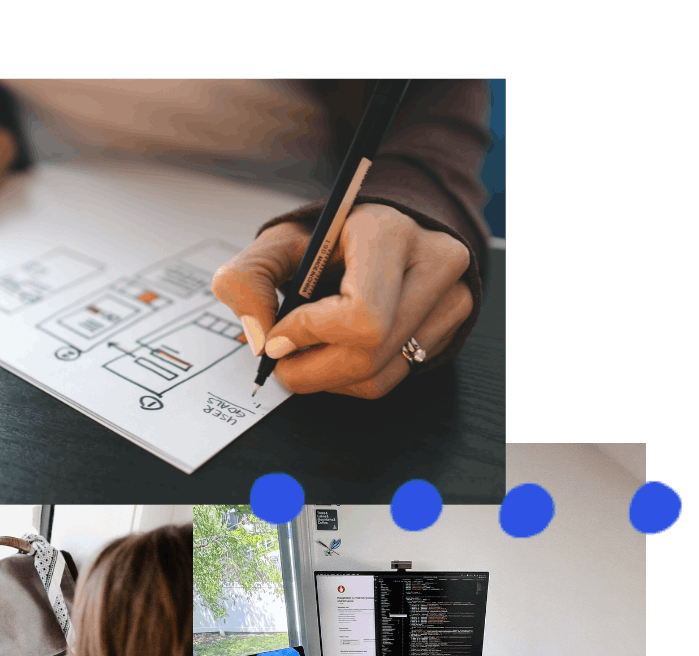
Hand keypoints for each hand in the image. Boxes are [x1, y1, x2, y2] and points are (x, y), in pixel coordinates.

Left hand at [212, 204, 472, 398]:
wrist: (382, 231)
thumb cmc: (330, 237)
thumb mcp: (277, 242)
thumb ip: (247, 280)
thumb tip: (259, 340)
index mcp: (389, 233)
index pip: (360, 315)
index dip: (309, 336)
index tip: (276, 336)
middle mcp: (434, 264)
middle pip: (368, 355)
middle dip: (309, 368)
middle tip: (279, 357)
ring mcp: (451, 299)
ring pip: (376, 377)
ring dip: (324, 378)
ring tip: (302, 353)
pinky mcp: (448, 329)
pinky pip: (388, 381)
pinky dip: (347, 379)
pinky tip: (331, 355)